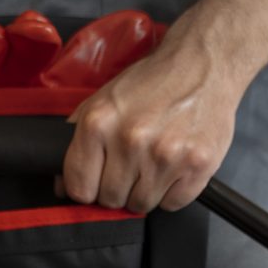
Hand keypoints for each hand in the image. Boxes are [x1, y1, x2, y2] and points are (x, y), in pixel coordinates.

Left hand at [62, 37, 241, 213]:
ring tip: (155, 161)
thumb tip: (64, 186)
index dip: (88, 189)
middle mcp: (131, 140)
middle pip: (110, 199)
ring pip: (141, 205)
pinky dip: (173, 191)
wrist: (203, 62)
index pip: (79, 188)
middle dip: (118, 188)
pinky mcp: (197, 165)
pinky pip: (173, 203)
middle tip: (132, 164)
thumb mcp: (103, 100)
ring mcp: (166, 155)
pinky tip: (175, 164)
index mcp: (99, 123)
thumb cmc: (152, 82)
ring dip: (146, 190)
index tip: (97, 181)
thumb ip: (78, 141)